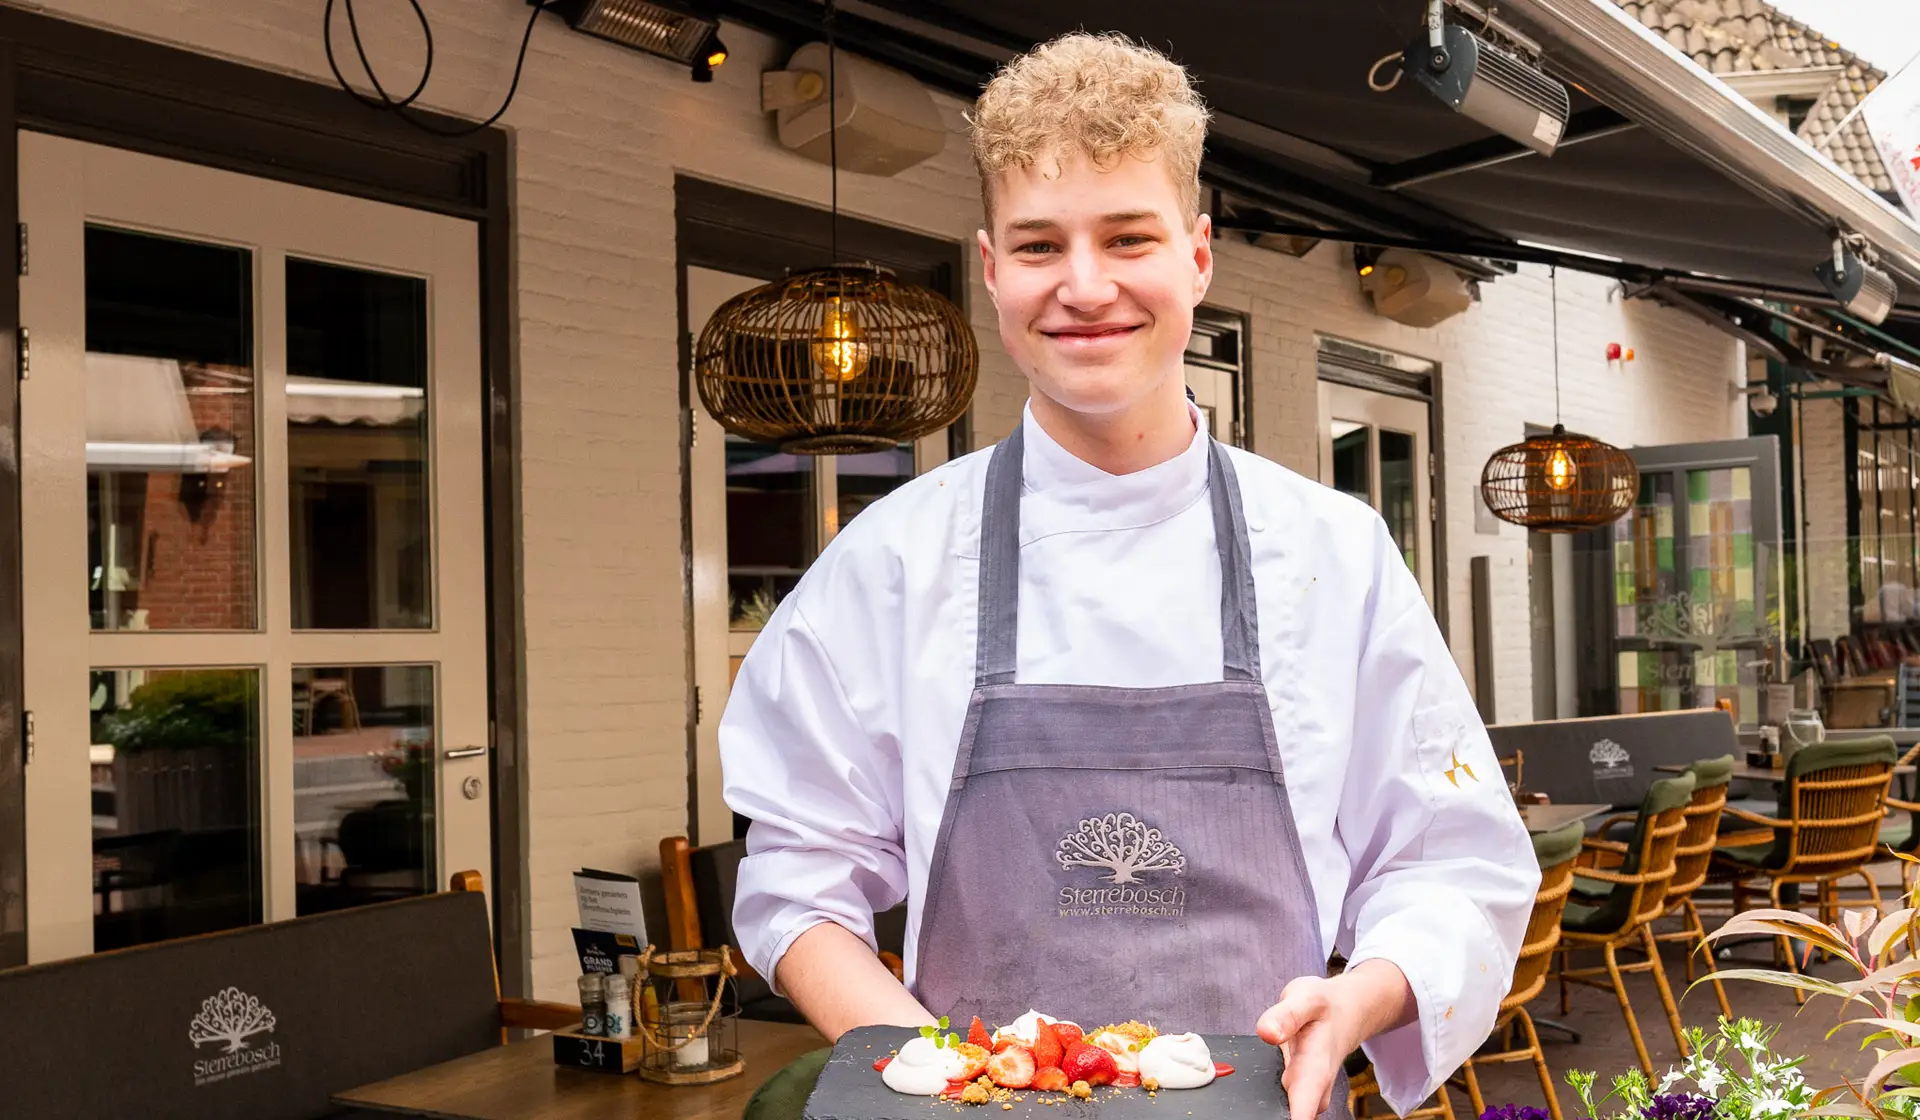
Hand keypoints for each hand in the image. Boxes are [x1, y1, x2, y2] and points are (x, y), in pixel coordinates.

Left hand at [1255, 961, 1414, 1119]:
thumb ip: (1286, 1016)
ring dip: (1270, 1108)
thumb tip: (1266, 1032)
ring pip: (1286, 1112)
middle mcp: (1313, 1089)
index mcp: (1316, 1070)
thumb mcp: (1306, 999)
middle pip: (1293, 1118)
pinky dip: (1269, 1100)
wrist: (1347, 1012)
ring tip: (1250, 1102)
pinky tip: (1256, 1094)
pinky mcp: (1297, 1090)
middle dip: (1271, 1115)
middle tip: (1245, 1110)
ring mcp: (1306, 1093)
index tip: (1270, 1116)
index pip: (1303, 1114)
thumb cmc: (1326, 1007)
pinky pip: (1283, 1104)